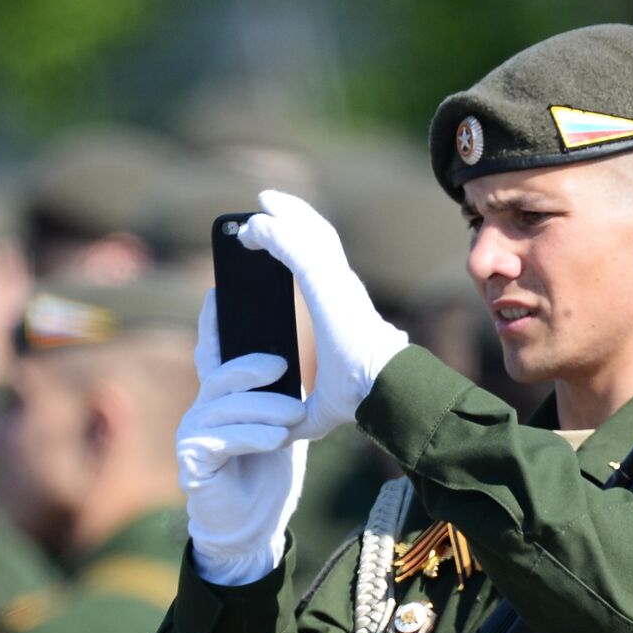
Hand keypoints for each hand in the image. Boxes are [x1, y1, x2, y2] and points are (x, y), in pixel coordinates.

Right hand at [177, 291, 308, 584]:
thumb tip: (287, 361)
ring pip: (226, 407)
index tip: (220, 292)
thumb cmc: (268, 475)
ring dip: (264, 410)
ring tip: (294, 418)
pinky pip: (221, 439)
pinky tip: (275, 440)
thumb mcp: (279, 426)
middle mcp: (202, 411)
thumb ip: (277, 396)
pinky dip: (252, 437)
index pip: (214, 352)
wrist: (256, 529)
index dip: (213, 323)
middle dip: (253, 367)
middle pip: (221, 375)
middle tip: (284, 364)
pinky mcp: (193, 462)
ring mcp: (193, 435)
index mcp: (222, 399)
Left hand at [239, 190, 407, 440]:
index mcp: (343, 306)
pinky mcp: (323, 280)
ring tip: (260, 203)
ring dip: (282, 215)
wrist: (379, 390)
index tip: (280, 239)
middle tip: (266, 207)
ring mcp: (335, 279)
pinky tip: (253, 227)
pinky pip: (292, 245)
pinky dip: (272, 232)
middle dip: (292, 218)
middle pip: (316, 237)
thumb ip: (300, 410)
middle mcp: (343, 285)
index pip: (323, 264)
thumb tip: (283, 428)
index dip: (302, 245)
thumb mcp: (319, 406)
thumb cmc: (361, 396)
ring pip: (307, 231)